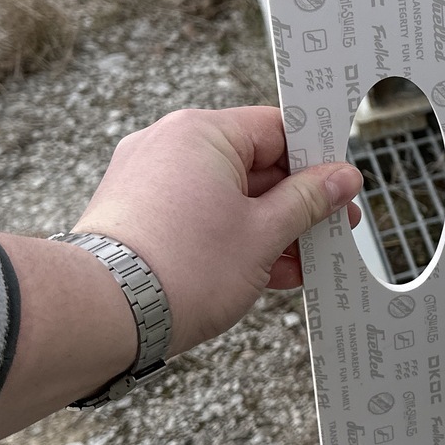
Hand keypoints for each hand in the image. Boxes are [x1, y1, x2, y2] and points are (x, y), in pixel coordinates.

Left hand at [72, 106, 361, 351]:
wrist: (102, 315)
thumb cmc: (183, 268)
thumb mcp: (264, 234)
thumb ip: (308, 201)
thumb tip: (343, 178)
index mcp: (201, 132)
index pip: (276, 129)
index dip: (316, 160)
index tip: (343, 187)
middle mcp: (169, 145)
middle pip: (252, 164)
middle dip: (295, 203)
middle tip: (334, 230)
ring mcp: (147, 180)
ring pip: (226, 195)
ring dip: (268, 228)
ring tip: (304, 263)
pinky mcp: (134, 215)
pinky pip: (197, 215)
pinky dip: (231, 238)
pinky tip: (268, 273)